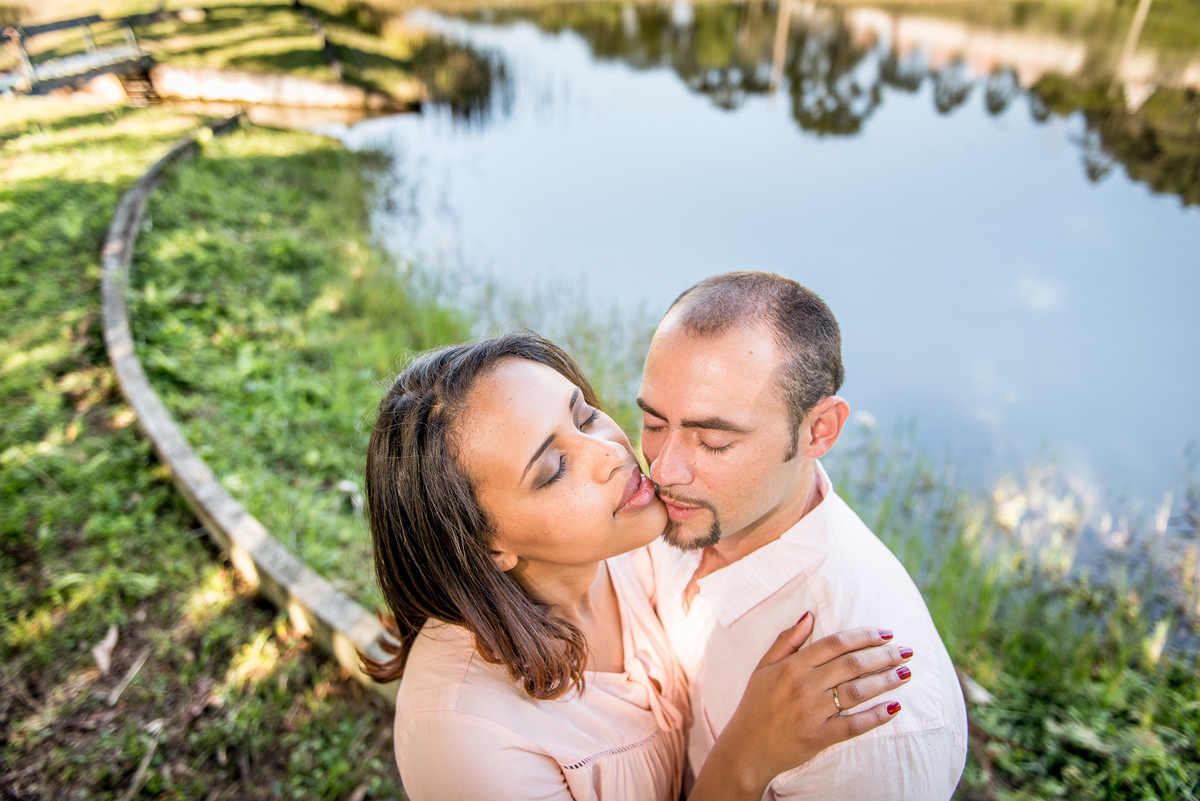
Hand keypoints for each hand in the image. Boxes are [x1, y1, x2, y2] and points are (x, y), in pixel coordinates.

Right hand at [691, 613, 911, 799]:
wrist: (746, 748)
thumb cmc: (756, 704)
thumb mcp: (764, 667)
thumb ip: (787, 640)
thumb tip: (809, 615)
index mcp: (792, 666)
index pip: (836, 643)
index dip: (864, 636)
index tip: (887, 633)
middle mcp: (804, 686)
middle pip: (852, 664)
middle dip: (883, 655)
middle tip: (905, 651)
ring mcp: (813, 712)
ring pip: (857, 691)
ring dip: (886, 681)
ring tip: (906, 673)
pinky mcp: (819, 736)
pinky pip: (854, 725)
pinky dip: (876, 716)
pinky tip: (894, 707)